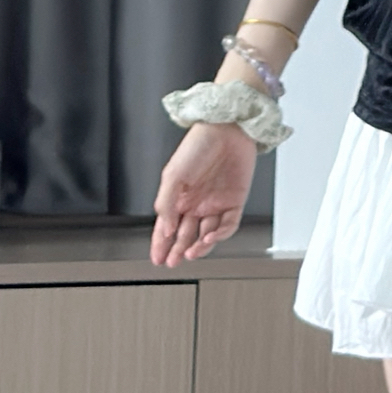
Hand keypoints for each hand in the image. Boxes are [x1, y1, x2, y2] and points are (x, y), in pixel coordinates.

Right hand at [151, 117, 255, 263]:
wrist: (228, 129)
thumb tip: (165, 229)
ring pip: (206, 234)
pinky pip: (227, 225)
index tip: (156, 258)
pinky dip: (218, 235)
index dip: (160, 243)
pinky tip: (208, 238)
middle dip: (177, 250)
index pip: (167, 226)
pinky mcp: (235, 201)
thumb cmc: (198, 145)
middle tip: (171, 263)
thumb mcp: (173, 175)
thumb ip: (166, 204)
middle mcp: (197, 202)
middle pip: (186, 234)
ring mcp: (216, 203)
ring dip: (198, 246)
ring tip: (189, 253)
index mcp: (179, 196)